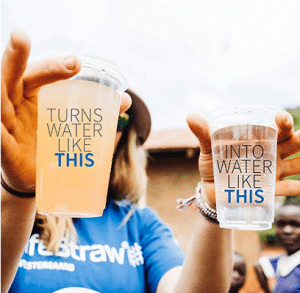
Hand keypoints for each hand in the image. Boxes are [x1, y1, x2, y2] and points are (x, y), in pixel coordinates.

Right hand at [1, 29, 130, 192]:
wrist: (45, 177)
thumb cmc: (58, 145)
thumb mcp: (76, 125)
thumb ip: (97, 111)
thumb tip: (125, 99)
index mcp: (36, 96)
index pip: (41, 74)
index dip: (55, 66)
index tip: (76, 63)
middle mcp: (17, 104)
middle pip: (13, 76)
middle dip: (16, 56)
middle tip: (21, 36)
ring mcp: (8, 125)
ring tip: (3, 60)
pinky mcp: (6, 149)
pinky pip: (0, 139)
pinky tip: (0, 126)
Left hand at [186, 110, 299, 206]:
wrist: (211, 192)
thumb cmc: (212, 167)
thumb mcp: (208, 150)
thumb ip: (203, 134)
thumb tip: (191, 116)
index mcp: (258, 141)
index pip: (276, 128)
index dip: (283, 121)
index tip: (281, 118)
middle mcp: (270, 154)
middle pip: (293, 143)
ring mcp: (272, 172)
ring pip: (297, 164)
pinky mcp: (269, 190)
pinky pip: (288, 188)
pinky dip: (296, 188)